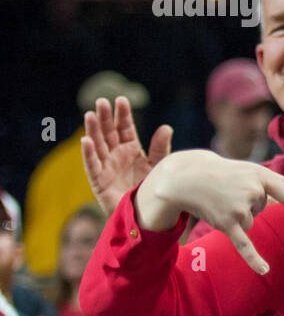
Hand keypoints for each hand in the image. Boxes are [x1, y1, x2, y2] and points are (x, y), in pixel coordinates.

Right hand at [80, 97, 172, 213]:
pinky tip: (85, 140)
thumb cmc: (151, 189)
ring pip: (98, 145)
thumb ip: (160, 148)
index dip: (123, 115)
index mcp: (131, 149)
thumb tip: (166, 127)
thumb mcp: (158, 166)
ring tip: (90, 115)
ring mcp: (107, 167)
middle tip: (101, 101)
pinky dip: (88, 153)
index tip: (121, 100)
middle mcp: (117, 155)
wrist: (147, 214)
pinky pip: (92, 165)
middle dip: (105, 117)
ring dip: (93, 130)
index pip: (125, 128)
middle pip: (109, 133)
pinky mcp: (99, 181)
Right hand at [135, 150, 283, 273]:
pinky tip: (265, 270)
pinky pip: (244, 244)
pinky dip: (254, 259)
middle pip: (265, 208)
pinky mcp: (227, 223)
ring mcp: (239, 208)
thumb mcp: (252, 171)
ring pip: (252, 221)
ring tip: (223, 199)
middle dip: (251, 203)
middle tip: (232, 192)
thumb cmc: (226, 174)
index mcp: (262, 176)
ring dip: (239, 215)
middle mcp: (252, 191)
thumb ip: (278, 184)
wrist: (188, 177)